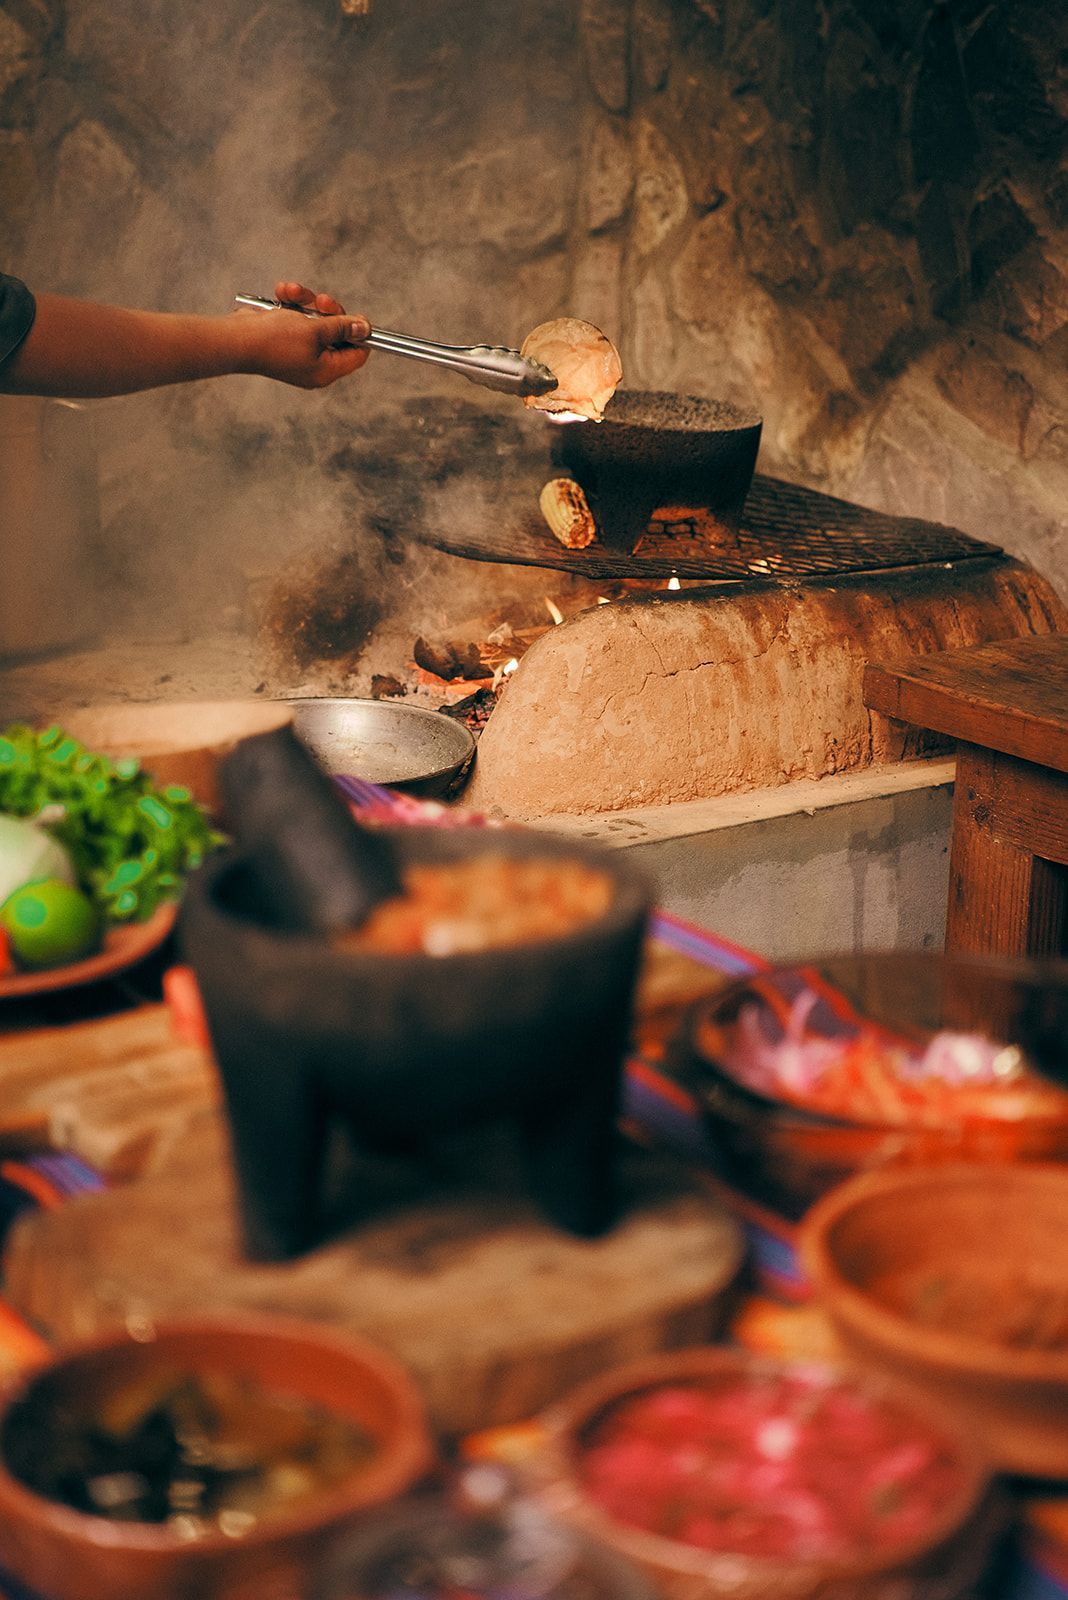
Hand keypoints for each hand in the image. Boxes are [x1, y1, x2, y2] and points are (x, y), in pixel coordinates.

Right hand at [236, 280, 371, 388]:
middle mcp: (314, 363)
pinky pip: (297, 317)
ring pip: (316, 320)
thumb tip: (365, 328)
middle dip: (329, 311)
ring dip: (306, 301)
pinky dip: (291, 303)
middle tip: (322, 300)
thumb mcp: (315, 330)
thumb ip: (341, 327)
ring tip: (291, 292)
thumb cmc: (273, 339)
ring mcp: (299, 351)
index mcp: (326, 370)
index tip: (357, 317)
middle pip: (338, 334)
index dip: (360, 334)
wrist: (235, 338)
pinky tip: (281, 293)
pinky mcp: (284, 337)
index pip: (357, 355)